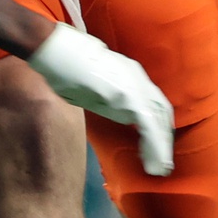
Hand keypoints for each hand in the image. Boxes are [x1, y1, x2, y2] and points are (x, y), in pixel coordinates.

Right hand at [26, 24, 174, 175]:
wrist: (54, 49)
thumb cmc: (63, 60)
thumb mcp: (89, 78)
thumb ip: (103, 93)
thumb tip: (109, 107)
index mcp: (128, 73)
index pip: (152, 102)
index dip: (156, 124)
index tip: (154, 143)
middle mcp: (137, 78)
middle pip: (160, 112)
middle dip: (162, 139)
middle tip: (161, 161)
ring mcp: (135, 86)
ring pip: (158, 122)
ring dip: (160, 147)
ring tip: (160, 168)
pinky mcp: (129, 97)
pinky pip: (149, 126)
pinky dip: (155, 146)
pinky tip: (155, 161)